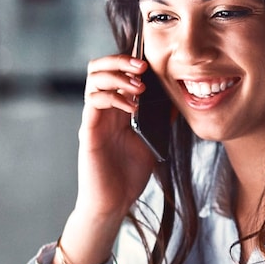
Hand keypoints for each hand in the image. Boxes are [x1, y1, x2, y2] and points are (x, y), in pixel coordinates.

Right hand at [56, 54, 158, 263]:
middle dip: (120, 60)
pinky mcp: (88, 131)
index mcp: (116, 111)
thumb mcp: (151, 142)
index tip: (150, 64)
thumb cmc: (129, 176)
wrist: (114, 203)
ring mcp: (93, 119)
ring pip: (92, 79)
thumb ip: (158, 122)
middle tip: (142, 68)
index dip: (129, 62)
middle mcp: (101, 111)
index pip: (115, 73)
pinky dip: (114, 96)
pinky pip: (93, 102)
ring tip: (140, 88)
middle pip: (98, 68)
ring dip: (118, 76)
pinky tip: (132, 107)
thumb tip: (176, 102)